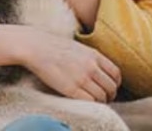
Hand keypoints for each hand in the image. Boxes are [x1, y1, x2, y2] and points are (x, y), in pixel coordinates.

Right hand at [0, 24, 120, 102]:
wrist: (36, 47)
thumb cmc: (53, 46)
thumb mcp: (78, 47)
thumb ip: (91, 57)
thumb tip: (98, 68)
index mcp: (94, 55)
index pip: (115, 73)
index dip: (115, 84)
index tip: (110, 87)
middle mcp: (91, 67)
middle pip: (111, 87)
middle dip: (110, 95)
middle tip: (104, 99)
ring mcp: (82, 78)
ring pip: (102, 96)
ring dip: (101, 102)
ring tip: (95, 102)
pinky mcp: (71, 88)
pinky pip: (89, 101)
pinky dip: (91, 105)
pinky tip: (86, 103)